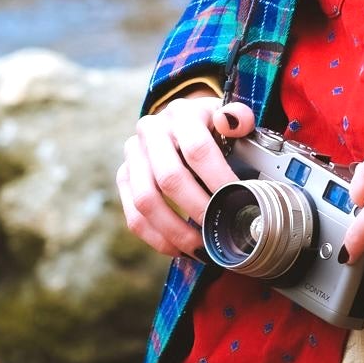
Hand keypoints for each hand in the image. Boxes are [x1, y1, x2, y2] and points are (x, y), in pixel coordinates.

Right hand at [116, 95, 255, 258]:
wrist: (179, 121)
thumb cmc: (210, 123)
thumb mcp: (227, 113)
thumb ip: (239, 116)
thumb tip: (238, 122)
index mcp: (181, 113)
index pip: (197, 148)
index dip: (218, 179)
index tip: (240, 201)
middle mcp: (151, 131)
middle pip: (170, 178)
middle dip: (199, 209)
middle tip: (221, 228)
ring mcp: (133, 156)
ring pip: (146, 201)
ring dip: (175, 231)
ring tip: (202, 247)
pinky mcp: (123, 178)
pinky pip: (133, 216)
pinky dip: (157, 238)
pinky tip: (180, 249)